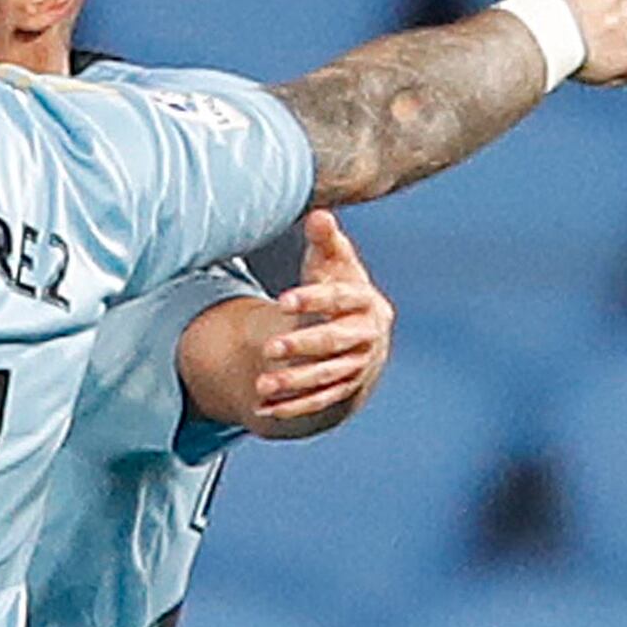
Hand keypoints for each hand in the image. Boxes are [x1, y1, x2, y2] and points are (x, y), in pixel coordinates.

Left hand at [174, 213, 391, 439]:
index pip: (341, 299)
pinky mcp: (342, 391)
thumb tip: (318, 216)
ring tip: (260, 385)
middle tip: (268, 348)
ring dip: (293, 383)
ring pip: (325, 378)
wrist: (362, 337)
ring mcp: (356, 367)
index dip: (314, 299)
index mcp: (365, 303)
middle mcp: (365, 337)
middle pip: (334, 343)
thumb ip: (326, 243)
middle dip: (302, 346)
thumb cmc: (341, 292)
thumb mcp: (335, 265)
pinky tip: (261, 410)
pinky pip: (317, 403)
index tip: (282, 300)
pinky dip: (291, 408)